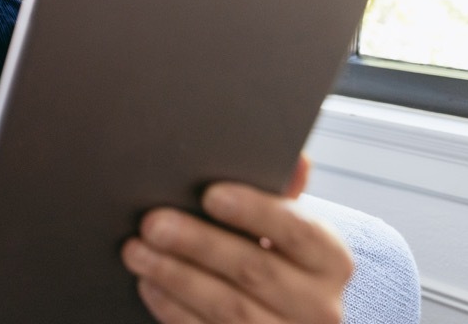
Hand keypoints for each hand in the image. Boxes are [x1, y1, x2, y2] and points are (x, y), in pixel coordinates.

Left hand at [121, 157, 352, 322]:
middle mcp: (319, 305)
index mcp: (331, 261)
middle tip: (153, 222)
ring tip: (136, 251)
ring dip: (175, 275)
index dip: (255, 211)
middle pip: (255, 269)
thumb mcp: (286, 232)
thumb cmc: (276, 263)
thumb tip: (297, 158)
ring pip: (228, 307)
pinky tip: (148, 284)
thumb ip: (284, 196)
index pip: (298, 230)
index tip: (210, 194)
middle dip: (198, 243)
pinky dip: (173, 309)